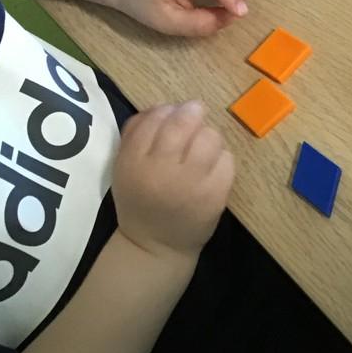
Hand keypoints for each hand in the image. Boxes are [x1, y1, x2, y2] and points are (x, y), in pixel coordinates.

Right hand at [113, 102, 233, 260]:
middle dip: (192, 112)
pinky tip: (212, 166)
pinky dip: (221, 157)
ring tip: (203, 146)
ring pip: (209, 137)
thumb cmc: (140, 201)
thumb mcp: (124, 167)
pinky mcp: (214, 196)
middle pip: (183, 124)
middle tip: (195, 112)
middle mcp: (161, 171)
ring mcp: (191, 184)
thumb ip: (136, 133)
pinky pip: (227, 159)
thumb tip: (163, 106)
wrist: (156, 246)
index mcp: (134, 162)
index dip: (167, 110)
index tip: (173, 113)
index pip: (154, 119)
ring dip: (208, 135)